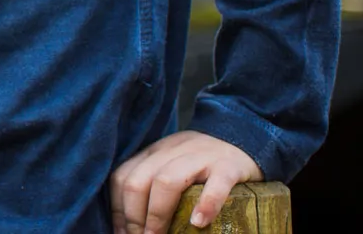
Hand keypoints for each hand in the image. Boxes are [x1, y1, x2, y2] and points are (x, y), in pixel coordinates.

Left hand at [108, 130, 261, 233]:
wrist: (244, 138)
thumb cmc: (203, 164)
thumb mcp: (172, 166)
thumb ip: (153, 185)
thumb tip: (133, 224)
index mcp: (154, 153)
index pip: (122, 178)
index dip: (118, 209)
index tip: (121, 233)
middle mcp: (171, 151)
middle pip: (139, 181)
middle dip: (134, 216)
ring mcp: (200, 156)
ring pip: (168, 180)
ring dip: (158, 214)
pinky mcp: (228, 166)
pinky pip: (215, 184)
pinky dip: (206, 204)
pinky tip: (198, 223)